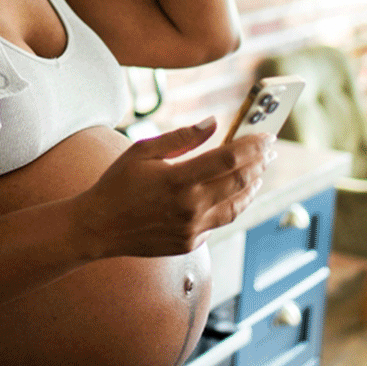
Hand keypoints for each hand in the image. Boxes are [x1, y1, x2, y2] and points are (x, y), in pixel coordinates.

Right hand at [73, 118, 274, 258]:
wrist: (98, 228)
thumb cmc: (117, 185)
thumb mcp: (142, 152)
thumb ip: (181, 138)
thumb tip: (213, 123)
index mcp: (178, 179)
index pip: (229, 158)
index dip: (253, 146)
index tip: (267, 136)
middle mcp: (190, 206)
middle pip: (240, 181)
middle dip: (260, 163)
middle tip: (269, 152)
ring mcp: (192, 228)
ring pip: (237, 206)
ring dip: (252, 187)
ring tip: (259, 173)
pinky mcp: (190, 242)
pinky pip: (219, 221)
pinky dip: (232, 205)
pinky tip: (234, 194)